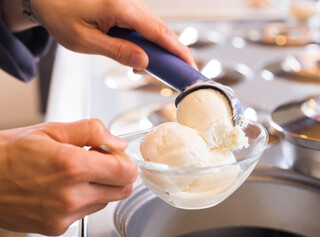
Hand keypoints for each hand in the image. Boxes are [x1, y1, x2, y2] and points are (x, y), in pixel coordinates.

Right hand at [0, 119, 136, 235]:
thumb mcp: (52, 129)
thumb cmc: (10, 153)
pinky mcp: (56, 227)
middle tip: (98, 161)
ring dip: (100, 187)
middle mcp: (70, 195)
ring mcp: (63, 215)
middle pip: (122, 190)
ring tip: (75, 173)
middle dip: (117, 174)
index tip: (115, 155)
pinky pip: (86, 212)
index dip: (125, 161)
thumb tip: (118, 143)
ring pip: (106, 201)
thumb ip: (92, 131)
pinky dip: (83, 199)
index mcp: (72, 166)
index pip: (126, 172)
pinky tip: (64, 187)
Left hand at [30, 0, 195, 69]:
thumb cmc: (59, 14)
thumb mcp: (84, 40)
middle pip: (161, 31)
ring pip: (154, 29)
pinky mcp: (126, 9)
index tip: (189, 65)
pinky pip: (144, 27)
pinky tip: (136, 56)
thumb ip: (116, 51)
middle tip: (172, 75)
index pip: (158, 32)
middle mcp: (130, 3)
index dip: (177, 50)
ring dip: (156, 50)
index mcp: (120, 8)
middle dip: (170, 54)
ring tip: (146, 69)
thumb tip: (143, 62)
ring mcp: (130, 5)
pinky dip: (146, 43)